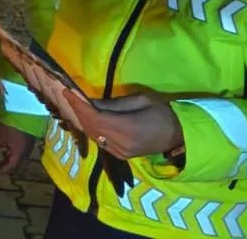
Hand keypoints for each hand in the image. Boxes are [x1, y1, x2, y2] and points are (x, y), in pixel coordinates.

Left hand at [0, 122, 35, 173]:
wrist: (25, 111)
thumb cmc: (11, 125)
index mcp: (19, 154)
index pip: (10, 166)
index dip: (0, 170)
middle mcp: (26, 152)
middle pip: (15, 162)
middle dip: (5, 165)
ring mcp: (29, 145)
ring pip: (18, 155)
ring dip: (9, 157)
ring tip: (0, 156)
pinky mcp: (29, 139)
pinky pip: (21, 149)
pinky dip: (13, 150)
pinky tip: (7, 147)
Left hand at [70, 93, 185, 158]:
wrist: (180, 135)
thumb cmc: (163, 112)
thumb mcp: (140, 100)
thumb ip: (113, 104)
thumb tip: (89, 102)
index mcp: (127, 128)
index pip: (94, 117)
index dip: (78, 105)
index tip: (66, 91)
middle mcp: (121, 144)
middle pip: (90, 127)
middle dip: (77, 111)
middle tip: (69, 96)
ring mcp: (121, 152)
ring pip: (93, 136)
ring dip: (83, 120)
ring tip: (76, 105)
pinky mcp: (122, 155)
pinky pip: (100, 142)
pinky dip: (92, 129)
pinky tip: (88, 119)